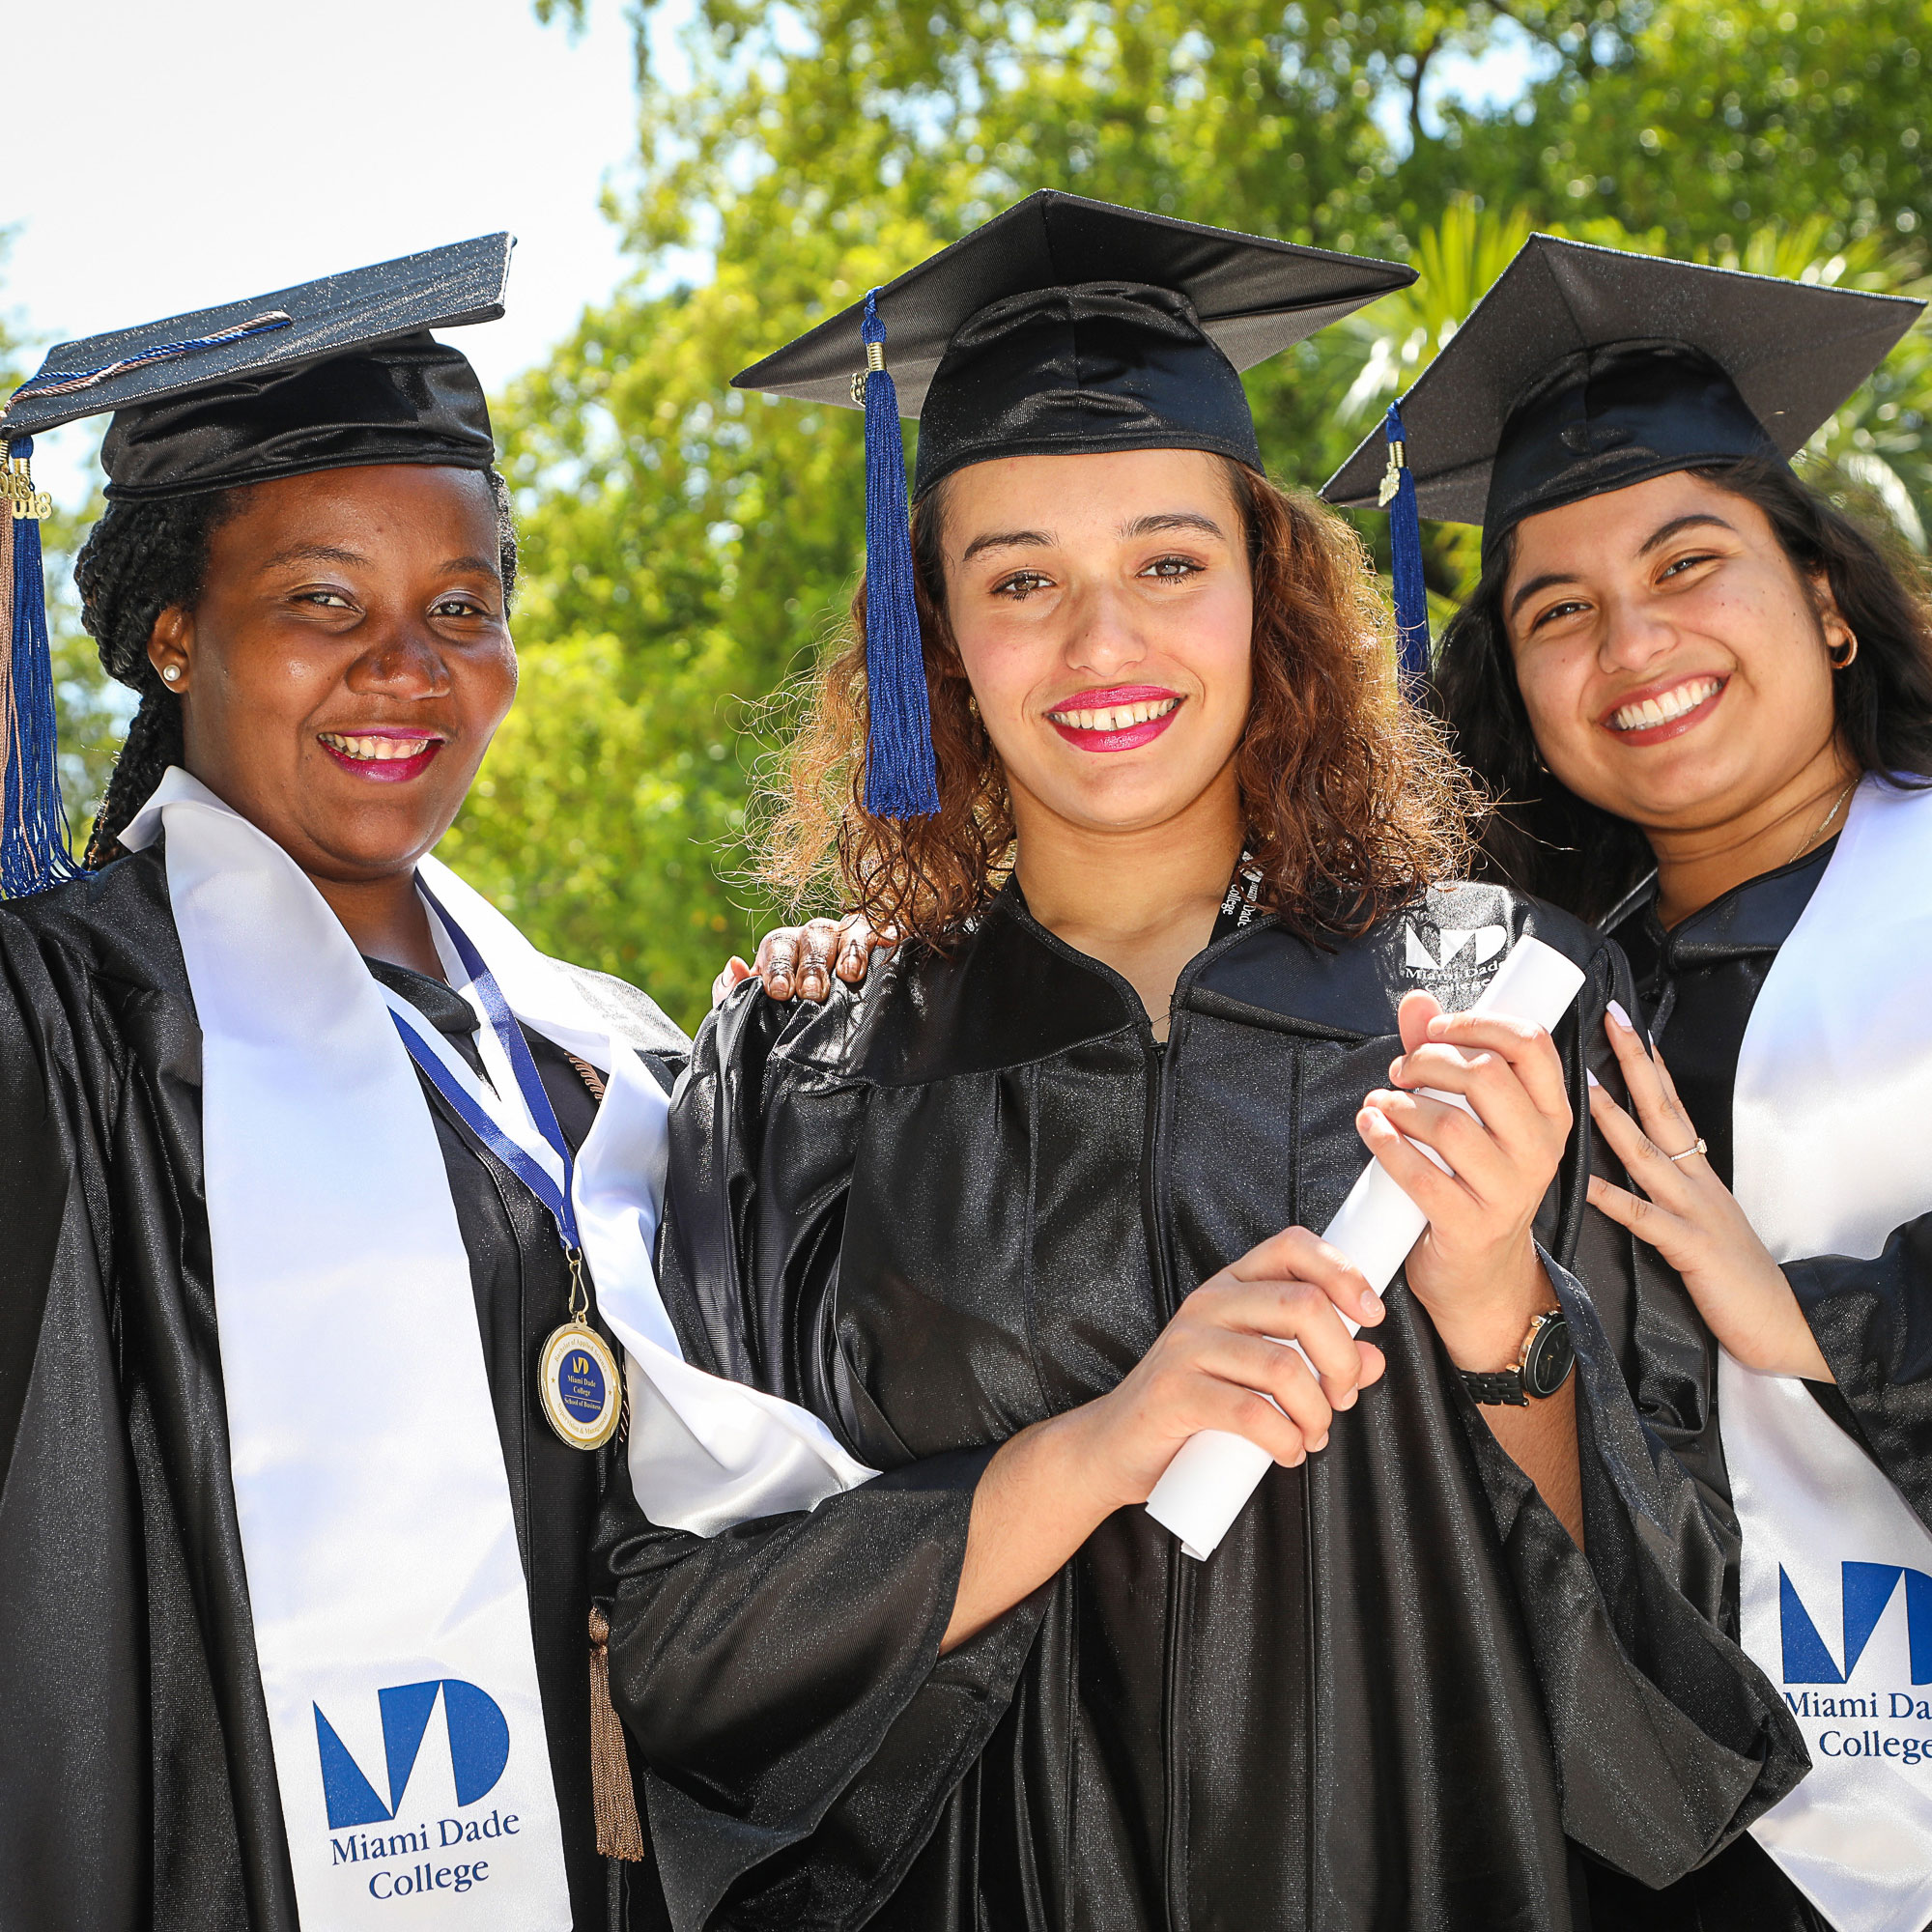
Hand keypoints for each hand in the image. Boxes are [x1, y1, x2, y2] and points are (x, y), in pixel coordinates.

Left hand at [711, 913, 894, 1007]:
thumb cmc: (791, 1019)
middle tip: (811, 993)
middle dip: (812, 964)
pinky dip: (885, 942)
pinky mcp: (885, 943)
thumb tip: (735, 965)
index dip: (778, 967)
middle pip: (814, 936)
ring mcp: (853, 938)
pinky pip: (887, 935)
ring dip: (849, 951)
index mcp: (785, 949)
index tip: (778, 992)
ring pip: (850, 932)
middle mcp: (819, 938)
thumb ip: (734, 993)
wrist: (836, 1045)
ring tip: (848, 976)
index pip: (778, 946)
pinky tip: (886, 956)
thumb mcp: (758, 1010)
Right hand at [1063, 1227, 1386, 1515]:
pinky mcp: (1175, 1392)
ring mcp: (1188, 1346)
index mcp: (1230, 1287)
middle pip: (1303, 1305)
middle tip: (1343, 1396)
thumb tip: (1373, 1358)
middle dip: (1342, 1359)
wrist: (1118, 1445)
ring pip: (1284, 1366)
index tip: (1370, 1316)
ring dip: (1316, 1412)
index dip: (1343, 1272)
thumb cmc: (1194, 1404)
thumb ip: (1316, 1360)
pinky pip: (1252, 1413)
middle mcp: (1208, 1305)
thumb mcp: (1257, 1373)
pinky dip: (1285, 1440)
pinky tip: (1287, 1452)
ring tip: (1311, 1434)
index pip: (1292, 1247)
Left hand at [1357, 990, 1571, 1371]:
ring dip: (1401, 1103)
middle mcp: (1540, 1151)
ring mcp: (1509, 1192)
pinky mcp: (1471, 1226)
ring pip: (1450, 1124)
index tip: (1436, 1029)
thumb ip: (1445, 1056)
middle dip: (1428, 1061)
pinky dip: (1386, 1144)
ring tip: (1380, 1103)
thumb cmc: (1473, 1182)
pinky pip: (1422, 1175)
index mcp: (1550, 1115)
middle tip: (1400, 1071)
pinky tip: (1370, 1127)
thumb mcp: (1474, 1119)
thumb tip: (1416, 1002)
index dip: (1477, 1023)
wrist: (1479, 1274)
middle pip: (1485, 1076)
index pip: (1531, 1044)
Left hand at [1585, 1005, 1829, 1379]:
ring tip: (1586, 1085)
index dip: (1652, 1066)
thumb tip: (1637, 1160)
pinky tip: (1585, 1182)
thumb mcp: (1701, 1218)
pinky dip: (1615, 1198)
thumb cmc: (1732, 1274)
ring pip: (1649, 1155)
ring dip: (1615, 1119)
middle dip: (1636, 1065)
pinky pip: (1646, 1219)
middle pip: (1663, 1111)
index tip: (1630, 1027)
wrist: (1779, 1323)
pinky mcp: (1691, 1248)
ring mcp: (1695, 1211)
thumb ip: (1671, 1188)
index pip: (1672, 1107)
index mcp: (1698, 1173)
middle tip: (1611, 1022)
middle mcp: (1697, 1182)